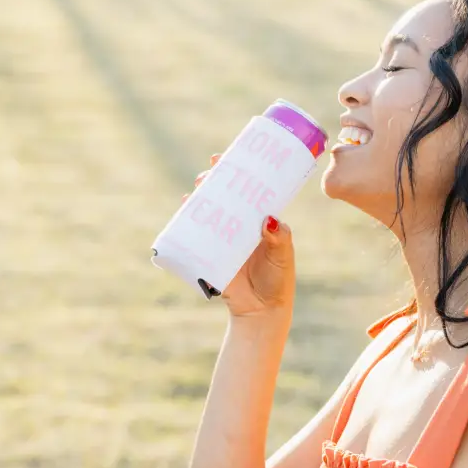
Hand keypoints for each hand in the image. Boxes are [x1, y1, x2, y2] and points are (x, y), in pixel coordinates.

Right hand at [183, 153, 295, 318]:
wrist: (262, 311)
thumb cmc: (278, 279)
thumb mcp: (283, 255)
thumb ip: (279, 238)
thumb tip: (269, 218)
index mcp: (259, 221)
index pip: (249, 191)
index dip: (240, 173)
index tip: (232, 157)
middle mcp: (239, 225)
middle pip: (225, 196)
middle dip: (215, 180)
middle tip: (210, 171)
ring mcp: (223, 238)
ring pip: (209, 211)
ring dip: (200, 196)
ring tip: (197, 187)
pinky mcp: (209, 253)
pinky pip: (196, 234)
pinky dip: (187, 220)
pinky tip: (184, 207)